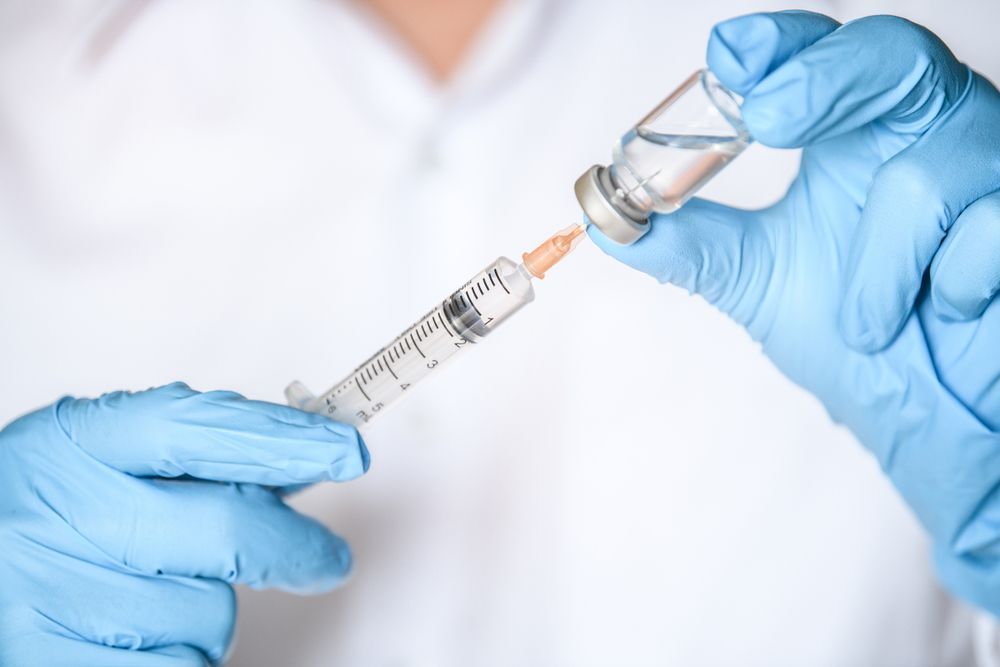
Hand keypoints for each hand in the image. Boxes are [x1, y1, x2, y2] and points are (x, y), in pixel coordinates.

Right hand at [0, 382, 367, 664]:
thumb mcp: (97, 465)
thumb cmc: (40, 521)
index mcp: (73, 444)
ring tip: (161, 601)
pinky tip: (151, 642)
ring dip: (213, 614)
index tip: (345, 452)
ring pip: (208, 613)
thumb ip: (185, 461)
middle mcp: (58, 514)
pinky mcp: (48, 664)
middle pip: (227, 528)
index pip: (196, 427)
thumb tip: (291, 467)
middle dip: (295, 548)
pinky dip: (188, 661)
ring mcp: (50, 595)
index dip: (282, 440)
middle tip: (327, 559)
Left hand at [589, 12, 999, 612]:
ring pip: (928, 172)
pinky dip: (944, 289)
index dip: (782, 46)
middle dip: (827, 80)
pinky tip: (943, 316)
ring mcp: (991, 173)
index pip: (821, 58)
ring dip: (875, 265)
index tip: (729, 59)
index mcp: (858, 136)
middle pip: (892, 56)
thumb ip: (688, 243)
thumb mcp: (757, 283)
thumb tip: (601, 217)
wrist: (931, 424)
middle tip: (771, 117)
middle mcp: (928, 134)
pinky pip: (990, 233)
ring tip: (866, 319)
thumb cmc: (860, 343)